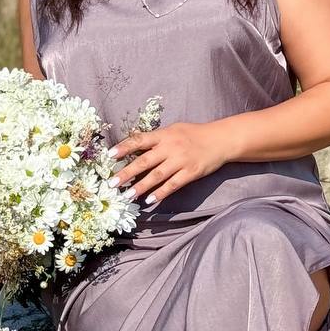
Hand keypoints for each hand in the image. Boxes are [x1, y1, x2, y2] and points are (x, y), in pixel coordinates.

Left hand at [107, 121, 235, 206]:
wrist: (220, 140)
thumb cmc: (194, 134)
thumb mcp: (174, 129)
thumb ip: (156, 138)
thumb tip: (134, 143)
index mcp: (164, 135)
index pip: (139, 140)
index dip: (124, 147)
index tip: (109, 156)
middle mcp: (170, 147)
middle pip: (144, 161)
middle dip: (127, 173)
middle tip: (112, 183)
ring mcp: (181, 161)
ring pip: (156, 176)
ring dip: (140, 187)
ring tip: (127, 196)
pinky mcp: (191, 173)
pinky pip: (172, 185)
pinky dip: (160, 193)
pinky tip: (149, 200)